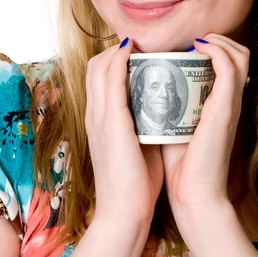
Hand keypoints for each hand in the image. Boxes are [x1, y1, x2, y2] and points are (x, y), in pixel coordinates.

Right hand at [85, 39, 163, 227]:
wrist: (124, 214)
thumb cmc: (135, 185)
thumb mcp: (137, 148)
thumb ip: (144, 127)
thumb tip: (162, 112)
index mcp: (100, 122)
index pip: (98, 78)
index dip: (114, 59)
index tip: (138, 52)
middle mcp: (95, 115)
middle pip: (95, 67)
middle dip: (116, 49)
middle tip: (142, 44)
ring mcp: (100, 118)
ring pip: (100, 68)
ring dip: (119, 49)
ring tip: (141, 43)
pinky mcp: (111, 123)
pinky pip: (111, 81)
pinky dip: (120, 61)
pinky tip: (134, 50)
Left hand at [161, 33, 249, 222]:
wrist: (192, 195)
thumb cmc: (179, 166)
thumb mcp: (172, 126)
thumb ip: (167, 106)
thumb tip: (146, 85)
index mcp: (218, 105)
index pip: (228, 64)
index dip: (212, 48)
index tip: (184, 47)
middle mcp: (228, 101)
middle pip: (238, 54)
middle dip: (218, 39)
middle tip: (192, 42)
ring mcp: (230, 103)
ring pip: (239, 54)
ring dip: (218, 40)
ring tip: (197, 42)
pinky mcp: (225, 108)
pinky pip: (230, 67)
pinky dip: (217, 51)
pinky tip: (198, 48)